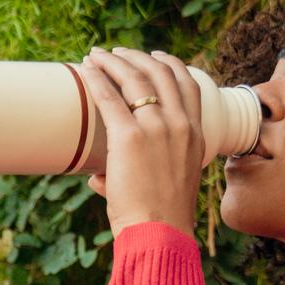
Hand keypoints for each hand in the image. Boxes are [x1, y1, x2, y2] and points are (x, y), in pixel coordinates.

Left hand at [77, 45, 203, 241]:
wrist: (161, 232)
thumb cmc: (162, 218)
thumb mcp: (169, 186)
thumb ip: (138, 176)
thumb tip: (97, 179)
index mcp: (197, 135)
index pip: (189, 86)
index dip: (172, 65)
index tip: (157, 56)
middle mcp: (180, 125)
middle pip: (161, 74)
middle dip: (138, 57)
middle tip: (119, 53)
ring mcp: (157, 128)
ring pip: (136, 79)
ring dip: (115, 61)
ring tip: (98, 55)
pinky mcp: (129, 137)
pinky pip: (110, 97)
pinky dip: (97, 78)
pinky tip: (87, 68)